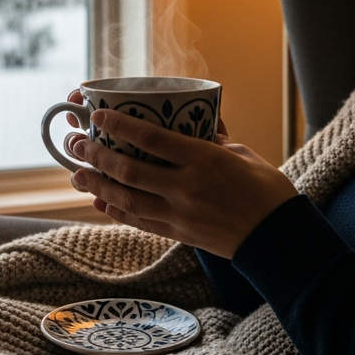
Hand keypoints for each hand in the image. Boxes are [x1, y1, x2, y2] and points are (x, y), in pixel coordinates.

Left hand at [64, 102, 297, 258]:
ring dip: (98, 186)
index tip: (99, 116)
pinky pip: (139, 221)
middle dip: (97, 157)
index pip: (151, 137)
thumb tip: (190, 124)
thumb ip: (210, 140)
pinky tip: (100, 202)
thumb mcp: (241, 153)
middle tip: (76, 145)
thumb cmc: (266, 189)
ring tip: (76, 175)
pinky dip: (116, 211)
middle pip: (130, 169)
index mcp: (203, 159)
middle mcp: (186, 186)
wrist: (278, 238)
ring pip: (127, 199)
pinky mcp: (179, 234)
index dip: (120, 126)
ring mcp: (180, 213)